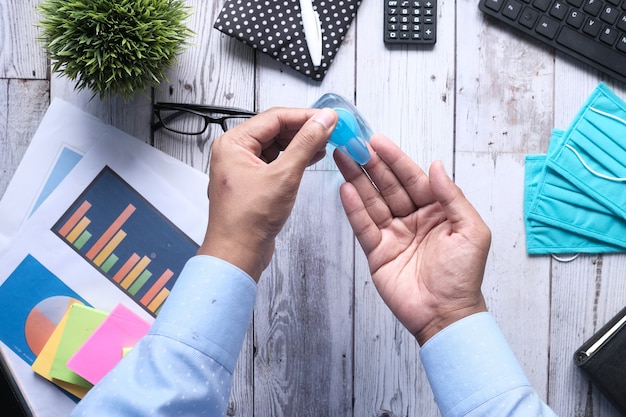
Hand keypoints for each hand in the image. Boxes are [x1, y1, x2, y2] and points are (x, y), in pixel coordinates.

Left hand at [197, 107, 337, 281]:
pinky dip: (294, 159)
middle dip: (304, 129)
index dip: (304, 116)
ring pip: (276, 146)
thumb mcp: (284, 176)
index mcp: (234, 144)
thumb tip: (323, 121)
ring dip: (300, 144)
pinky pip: (275, 162)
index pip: (274, 118)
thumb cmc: (248, 221)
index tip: (328, 118)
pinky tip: (311, 158)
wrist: (236, 254)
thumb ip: (306, 143)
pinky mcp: (252, 182)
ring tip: (325, 142)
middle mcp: (235, 152)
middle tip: (330, 129)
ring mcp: (243, 168)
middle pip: (275, 129)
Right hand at [334, 134, 489, 344]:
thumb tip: (435, 166)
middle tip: (353, 145)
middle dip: (371, 165)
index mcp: (437, 211)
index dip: (395, 160)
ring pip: (372, 202)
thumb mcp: (471, 230)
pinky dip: (353, 209)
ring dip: (357, 180)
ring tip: (342, 159)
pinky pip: (364, 226)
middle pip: (388, 186)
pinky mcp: (377, 252)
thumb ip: (452, 197)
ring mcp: (393, 235)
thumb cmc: (463, 276)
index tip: (378, 141)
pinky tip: (345, 190)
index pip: (413, 178)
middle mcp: (413, 219)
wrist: (446, 315)